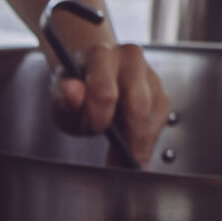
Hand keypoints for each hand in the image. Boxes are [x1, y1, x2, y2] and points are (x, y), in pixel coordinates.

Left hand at [51, 41, 170, 162]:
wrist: (89, 76)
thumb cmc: (75, 89)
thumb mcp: (61, 97)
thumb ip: (66, 99)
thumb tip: (72, 91)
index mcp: (100, 55)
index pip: (105, 93)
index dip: (98, 119)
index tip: (91, 131)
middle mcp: (129, 59)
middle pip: (137, 106)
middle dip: (128, 140)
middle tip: (116, 165)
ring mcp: (149, 74)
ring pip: (152, 115)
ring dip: (140, 143)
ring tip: (123, 162)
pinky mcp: (160, 91)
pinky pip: (160, 120)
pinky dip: (148, 140)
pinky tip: (135, 151)